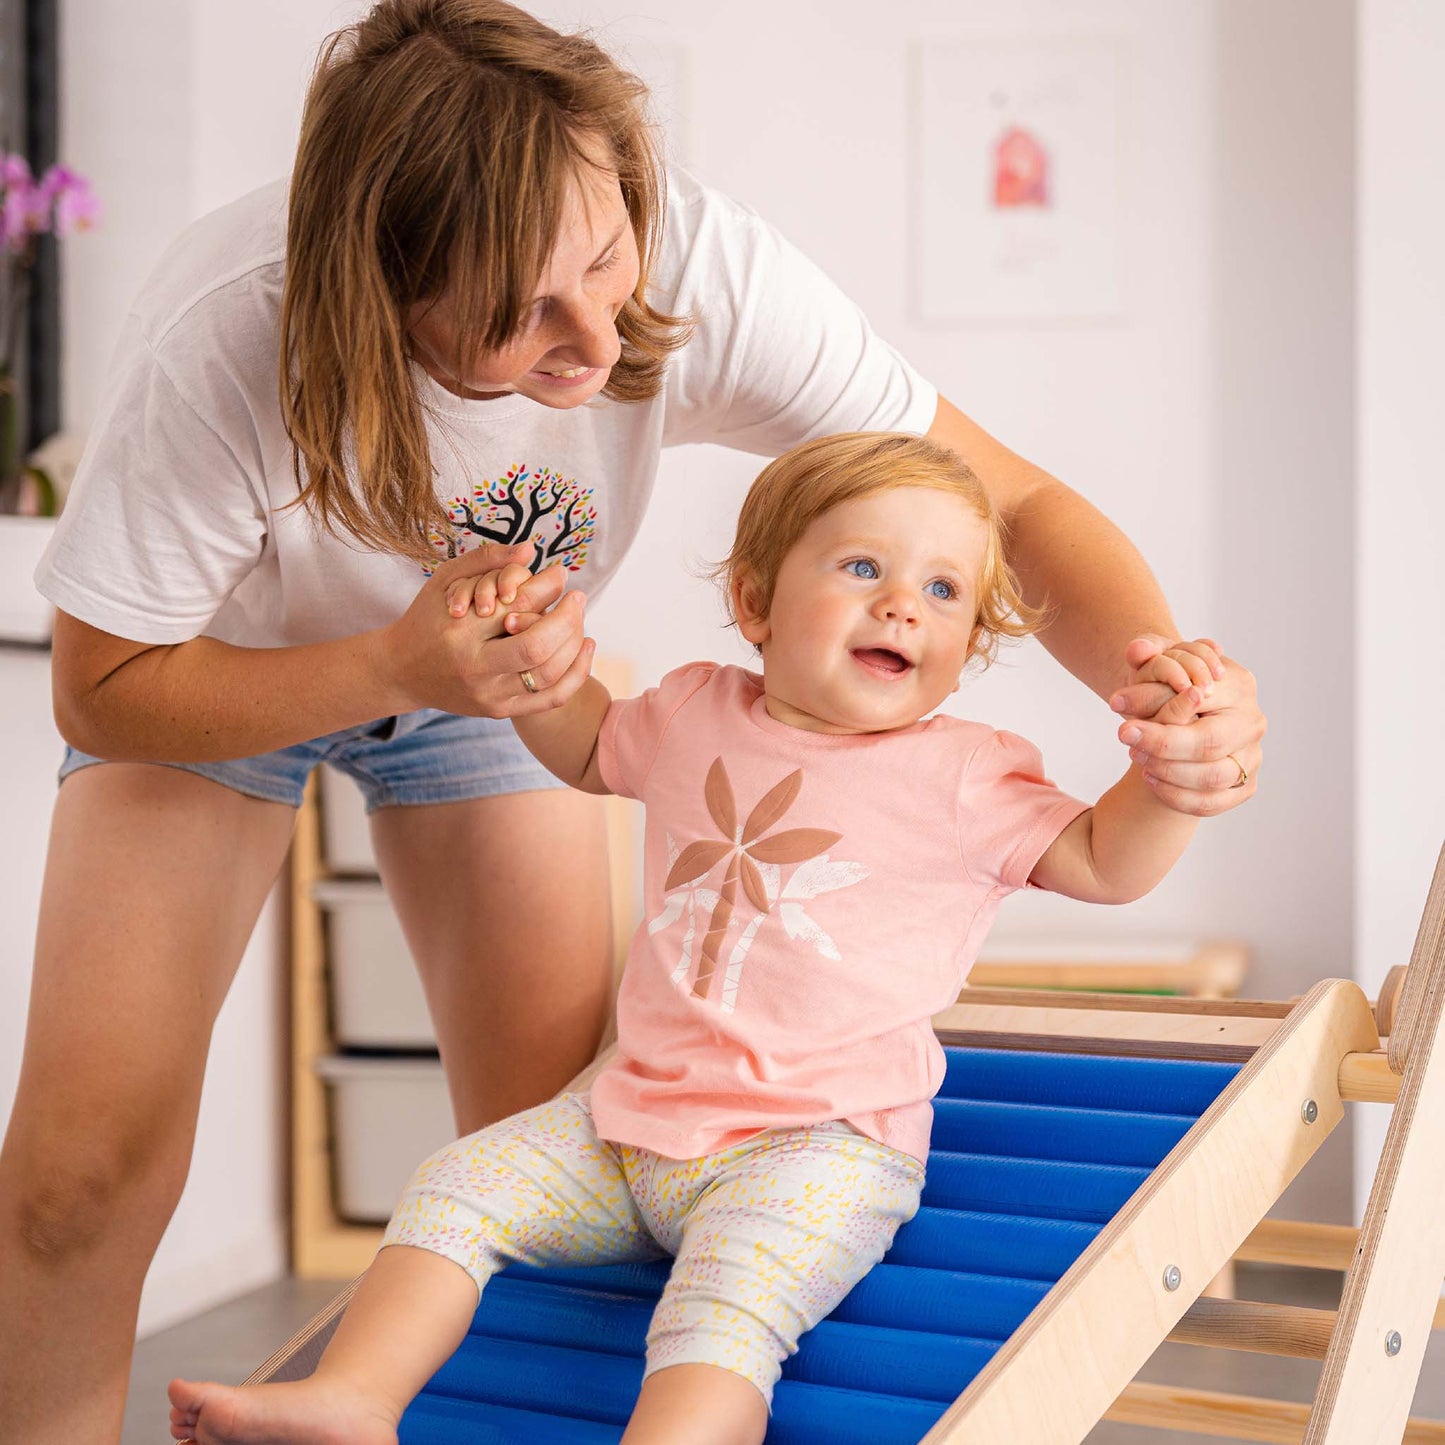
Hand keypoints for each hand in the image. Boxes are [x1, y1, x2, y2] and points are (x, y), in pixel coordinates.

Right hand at [372, 543, 594, 717]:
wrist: (402, 672)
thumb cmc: (428, 619)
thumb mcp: (446, 579)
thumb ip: (486, 560)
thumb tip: (530, 550)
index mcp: (460, 631)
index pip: (515, 606)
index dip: (546, 586)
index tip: (560, 573)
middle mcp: (474, 668)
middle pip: (537, 646)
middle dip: (568, 617)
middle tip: (578, 597)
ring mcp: (489, 695)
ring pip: (549, 673)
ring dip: (575, 642)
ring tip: (580, 619)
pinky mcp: (500, 711)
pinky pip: (552, 698)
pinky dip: (577, 673)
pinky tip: (585, 646)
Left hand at [1109, 635, 1265, 816]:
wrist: (1187, 715)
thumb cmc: (1172, 686)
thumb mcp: (1158, 662)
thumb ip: (1146, 651)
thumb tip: (1137, 649)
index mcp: (1239, 684)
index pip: (1201, 700)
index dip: (1158, 708)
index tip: (1118, 713)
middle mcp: (1252, 721)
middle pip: (1209, 742)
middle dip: (1162, 745)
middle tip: (1125, 739)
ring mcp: (1253, 755)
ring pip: (1213, 777)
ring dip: (1168, 772)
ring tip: (1137, 758)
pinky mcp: (1246, 785)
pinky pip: (1213, 802)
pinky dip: (1179, 797)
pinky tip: (1152, 781)